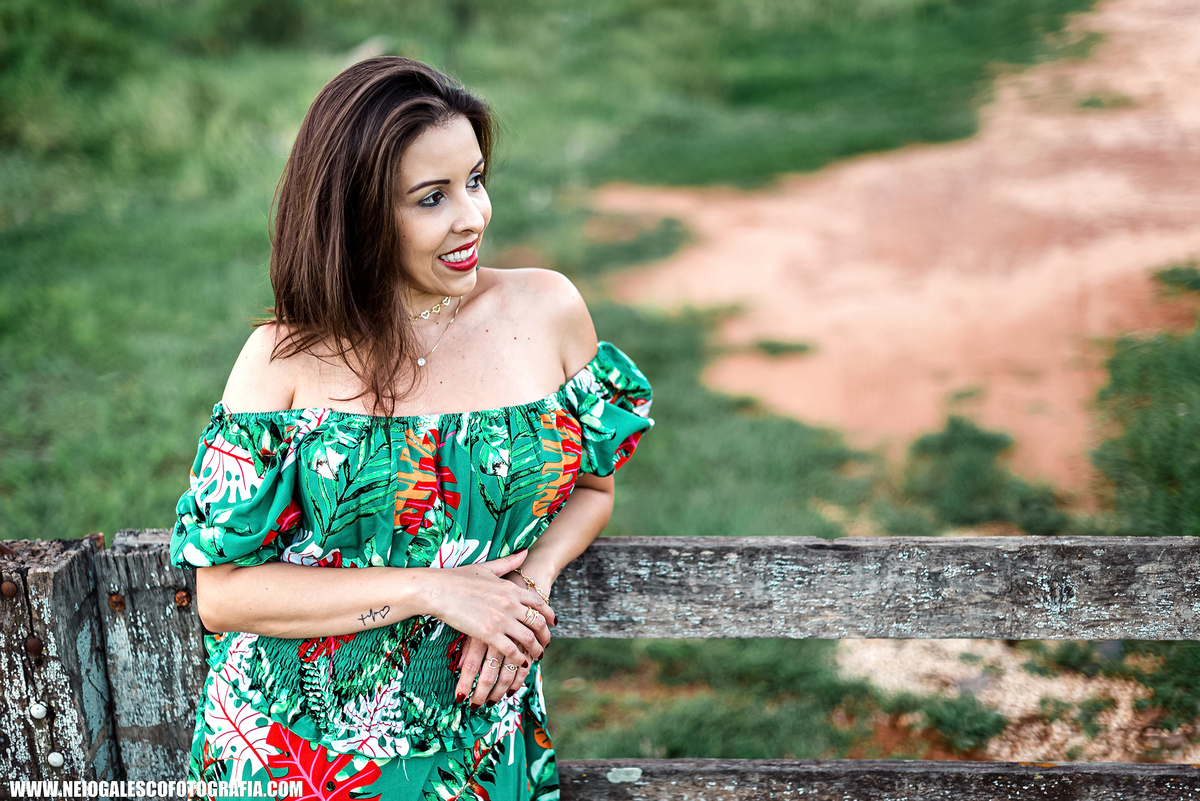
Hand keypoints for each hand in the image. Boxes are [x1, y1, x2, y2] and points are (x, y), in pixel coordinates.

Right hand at [430, 550, 555, 701]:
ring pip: (529, 638)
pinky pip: (511, 650)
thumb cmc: (457, 578)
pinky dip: (519, 658)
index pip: (539, 603)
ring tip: (537, 656)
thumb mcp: (487, 568)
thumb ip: (508, 563)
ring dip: (536, 650)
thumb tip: (524, 552)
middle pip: (538, 622)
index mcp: (511, 588)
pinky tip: (521, 663)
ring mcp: (501, 619)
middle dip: (546, 635)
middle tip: (546, 644)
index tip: (552, 623)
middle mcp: (510, 603)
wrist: (437, 590)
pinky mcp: (489, 633)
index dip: (549, 615)